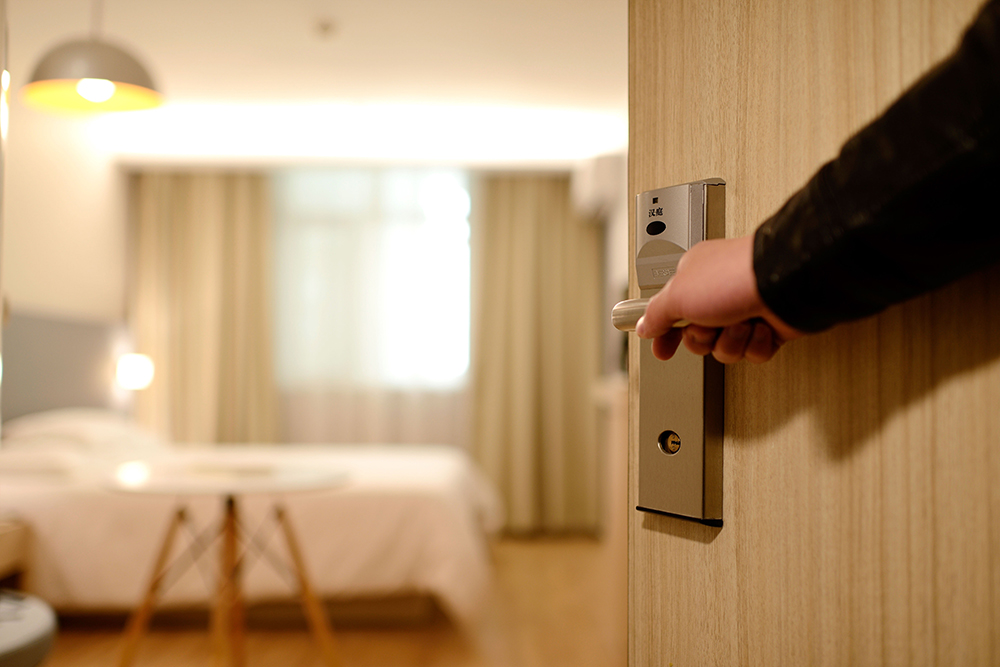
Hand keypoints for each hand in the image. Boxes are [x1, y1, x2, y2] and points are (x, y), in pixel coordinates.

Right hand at [634, 236, 802, 362]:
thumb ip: (655, 314)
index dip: (664, 335)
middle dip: (704, 338)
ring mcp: (745, 310)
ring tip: (742, 322)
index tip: (661, 350)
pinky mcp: (770, 327)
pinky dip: (757, 343)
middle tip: (710, 325)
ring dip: (732, 341)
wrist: (786, 283)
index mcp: (695, 278)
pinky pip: (754, 352)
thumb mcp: (677, 295)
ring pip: (726, 348)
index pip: (670, 312)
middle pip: (698, 337)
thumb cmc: (733, 278)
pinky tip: (761, 327)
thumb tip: (643, 326)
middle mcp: (719, 294)